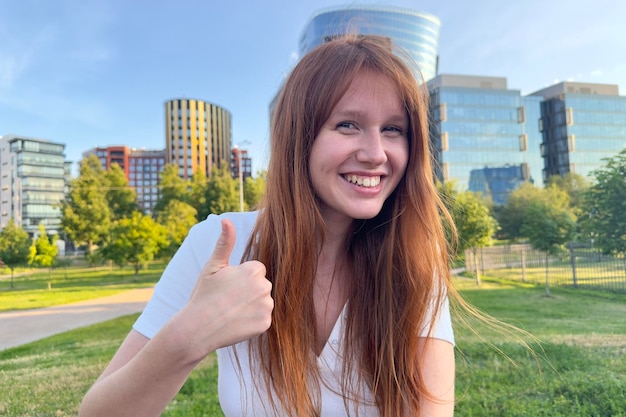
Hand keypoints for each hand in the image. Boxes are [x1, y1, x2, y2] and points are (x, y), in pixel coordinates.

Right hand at [182, 218, 273, 355]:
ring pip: (264, 301)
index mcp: (253, 270)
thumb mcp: (213, 266)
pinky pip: (264, 319)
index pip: (256, 270)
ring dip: (253, 306)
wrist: (197, 329)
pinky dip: (253, 321)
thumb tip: (226, 220)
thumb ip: (225, 243)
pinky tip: (237, 322)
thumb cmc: (203, 295)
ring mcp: (266, 306)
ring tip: (232, 312)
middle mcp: (264, 287)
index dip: (241, 278)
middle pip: (262, 285)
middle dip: (249, 291)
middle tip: (228, 300)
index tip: (228, 287)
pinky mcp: (265, 324)